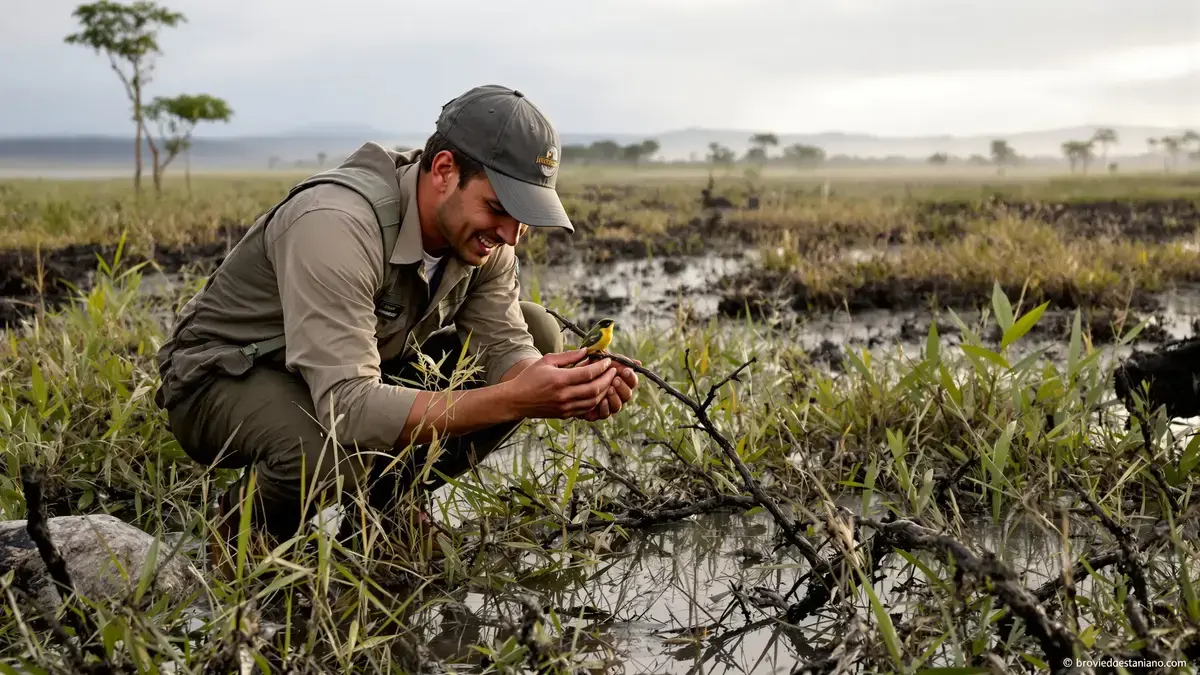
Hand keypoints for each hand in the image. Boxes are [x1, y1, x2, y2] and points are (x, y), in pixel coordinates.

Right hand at [503, 348, 619, 419]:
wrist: (516, 400)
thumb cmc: (530, 378)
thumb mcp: (547, 361)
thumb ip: (568, 356)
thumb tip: (586, 351)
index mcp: (560, 380)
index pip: (588, 373)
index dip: (601, 367)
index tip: (608, 361)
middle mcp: (564, 395)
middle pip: (595, 388)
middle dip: (607, 379)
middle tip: (613, 371)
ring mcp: (565, 407)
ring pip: (593, 401)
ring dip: (604, 391)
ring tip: (608, 381)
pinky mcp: (565, 415)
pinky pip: (586, 409)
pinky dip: (595, 401)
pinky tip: (598, 393)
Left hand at [578, 355, 639, 421]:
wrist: (566, 376)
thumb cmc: (585, 366)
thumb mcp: (601, 360)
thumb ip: (619, 360)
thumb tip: (639, 363)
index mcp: (620, 381)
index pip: (632, 381)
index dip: (631, 377)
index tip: (625, 370)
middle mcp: (616, 394)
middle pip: (628, 396)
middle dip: (623, 387)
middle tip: (616, 380)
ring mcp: (606, 404)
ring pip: (618, 406)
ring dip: (615, 397)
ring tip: (609, 389)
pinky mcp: (596, 413)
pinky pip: (604, 414)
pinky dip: (605, 408)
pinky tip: (602, 400)